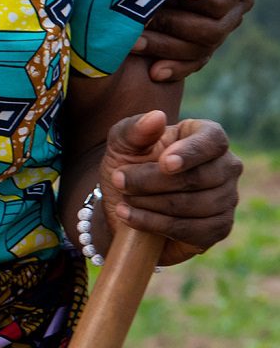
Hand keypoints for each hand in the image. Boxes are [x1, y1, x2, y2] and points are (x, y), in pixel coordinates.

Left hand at [99, 110, 241, 265]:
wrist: (124, 203)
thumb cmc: (128, 163)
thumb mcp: (122, 143)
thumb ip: (135, 129)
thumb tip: (157, 117)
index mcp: (206, 135)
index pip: (212, 140)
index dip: (190, 153)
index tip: (164, 163)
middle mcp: (226, 165)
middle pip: (199, 177)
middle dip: (152, 182)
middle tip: (120, 180)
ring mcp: (227, 198)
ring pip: (195, 205)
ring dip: (151, 204)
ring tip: (124, 200)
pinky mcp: (219, 228)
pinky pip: (192, 230)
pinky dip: (157, 225)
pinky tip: (131, 218)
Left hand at [131, 0, 256, 82]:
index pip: (221, 1)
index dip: (194, 4)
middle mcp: (239, 0)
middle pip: (214, 30)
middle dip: (172, 28)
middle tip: (137, 23)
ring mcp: (224, 22)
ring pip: (202, 48)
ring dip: (165, 48)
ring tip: (132, 43)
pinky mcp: (206, 39)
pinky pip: (196, 61)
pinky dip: (176, 68)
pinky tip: (154, 71)